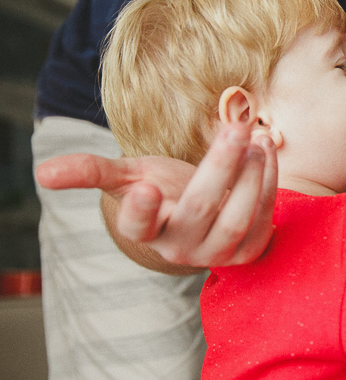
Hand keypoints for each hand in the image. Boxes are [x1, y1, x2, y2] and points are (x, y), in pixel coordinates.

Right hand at [34, 123, 277, 268]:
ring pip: (237, 217)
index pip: (137, 228)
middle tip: (236, 125)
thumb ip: (92, 171)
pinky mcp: (250, 252)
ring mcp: (217, 254)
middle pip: (201, 207)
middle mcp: (180, 248)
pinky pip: (264, 218)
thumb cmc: (164, 189)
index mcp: (146, 230)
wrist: (205, 213)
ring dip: (252, 173)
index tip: (145, 187)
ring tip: (256, 135)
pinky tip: (266, 150)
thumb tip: (42, 173)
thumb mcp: (130, 176)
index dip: (139, 210)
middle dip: (221, 164)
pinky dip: (269, 181)